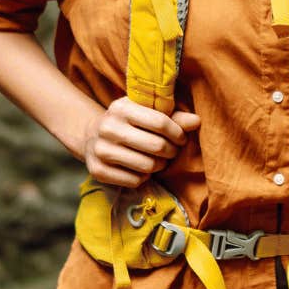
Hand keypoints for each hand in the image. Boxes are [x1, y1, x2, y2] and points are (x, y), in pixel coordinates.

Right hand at [82, 97, 200, 187]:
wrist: (92, 136)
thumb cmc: (128, 123)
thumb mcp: (146, 113)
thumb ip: (173, 117)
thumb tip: (197, 121)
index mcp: (121, 108)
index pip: (160, 122)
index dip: (177, 133)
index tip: (181, 138)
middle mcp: (107, 127)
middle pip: (156, 146)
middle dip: (171, 152)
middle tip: (172, 151)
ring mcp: (100, 150)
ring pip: (147, 166)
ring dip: (160, 165)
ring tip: (159, 160)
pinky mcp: (97, 170)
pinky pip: (134, 180)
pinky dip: (144, 177)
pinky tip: (142, 169)